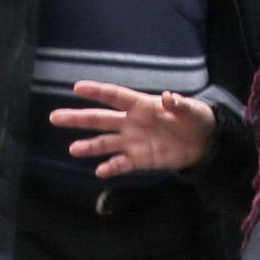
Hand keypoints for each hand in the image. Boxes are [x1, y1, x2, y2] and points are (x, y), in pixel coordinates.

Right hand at [53, 81, 214, 176]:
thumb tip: (168, 98)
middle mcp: (131, 123)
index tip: (77, 88)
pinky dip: (111, 167)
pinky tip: (99, 171)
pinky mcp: (140, 159)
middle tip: (55, 117)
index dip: (97, 91)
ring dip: (89, 146)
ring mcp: (133, 142)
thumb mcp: (191, 110)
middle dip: (78, 118)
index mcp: (141, 105)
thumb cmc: (195, 118)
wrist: (204, 141)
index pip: (115, 96)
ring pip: (106, 143)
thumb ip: (178, 105)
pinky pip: (121, 163)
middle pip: (100, 119)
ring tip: (73, 149)